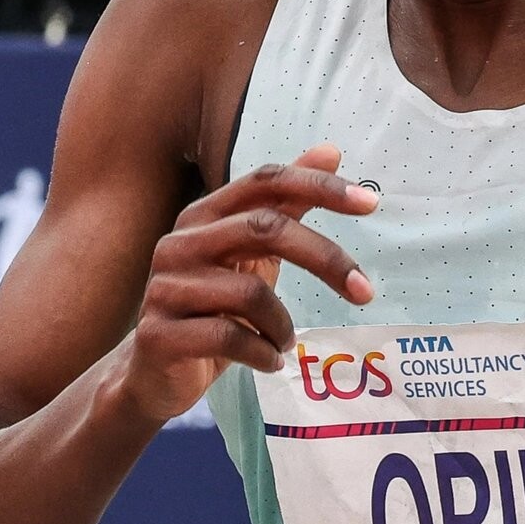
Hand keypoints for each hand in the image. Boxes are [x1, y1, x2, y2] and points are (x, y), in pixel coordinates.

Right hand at [122, 145, 377, 424]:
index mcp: (204, 216)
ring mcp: (165, 287)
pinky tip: (270, 362)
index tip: (369, 202)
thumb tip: (331, 149)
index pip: (265, 182)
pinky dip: (264, 354)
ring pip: (250, 293)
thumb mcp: (252, 254)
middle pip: (266, 229)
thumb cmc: (211, 308)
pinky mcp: (159, 333)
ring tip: (284, 341)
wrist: (154, 374)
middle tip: (364, 292)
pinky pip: (229, 338)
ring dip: (284, 325)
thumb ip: (286, 205)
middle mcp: (180, 242)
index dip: (318, 186)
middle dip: (325, 259)